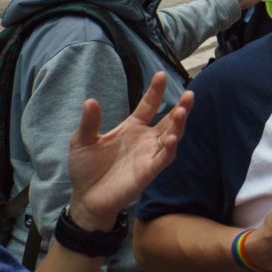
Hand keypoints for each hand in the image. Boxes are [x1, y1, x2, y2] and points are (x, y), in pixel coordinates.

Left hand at [69, 72, 190, 230]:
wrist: (85, 197)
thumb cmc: (85, 168)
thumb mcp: (81, 141)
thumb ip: (89, 122)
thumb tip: (91, 101)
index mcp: (131, 128)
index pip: (148, 106)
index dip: (155, 91)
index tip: (161, 75)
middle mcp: (145, 139)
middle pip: (169, 120)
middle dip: (181, 107)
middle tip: (189, 94)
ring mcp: (149, 154)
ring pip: (172, 136)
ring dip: (179, 124)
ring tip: (183, 111)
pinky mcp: (149, 171)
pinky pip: (164, 158)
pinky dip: (169, 148)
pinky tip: (171, 138)